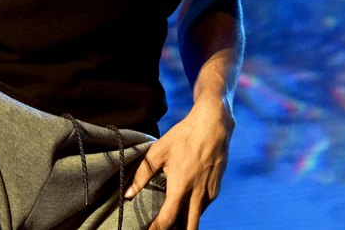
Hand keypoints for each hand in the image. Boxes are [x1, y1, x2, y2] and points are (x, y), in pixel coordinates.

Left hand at [126, 95, 234, 229]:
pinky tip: (183, 207)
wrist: (213, 124)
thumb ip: (142, 173)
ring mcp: (209, 194)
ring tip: (170, 221)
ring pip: (196, 220)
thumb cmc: (184, 135)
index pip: (167, 220)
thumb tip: (128, 193)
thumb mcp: (160, 150)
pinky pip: (203, 208)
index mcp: (181, 186)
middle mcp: (197, 195)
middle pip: (187, 229)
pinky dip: (192, 212)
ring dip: (183, 224)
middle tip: (160, 229)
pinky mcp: (216, 190)